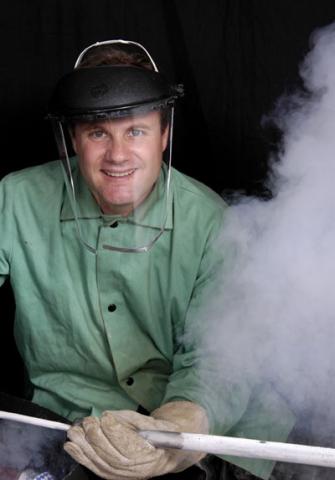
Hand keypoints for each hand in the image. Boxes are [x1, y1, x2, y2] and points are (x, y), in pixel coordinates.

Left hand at [64, 401, 207, 478]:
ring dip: (84, 447)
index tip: (105, 416)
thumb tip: (110, 417)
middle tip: (88, 421)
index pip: (129, 445)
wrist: (169, 452)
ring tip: (74, 432)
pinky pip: (96, 468)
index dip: (115, 431)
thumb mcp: (154, 422)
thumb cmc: (161, 433)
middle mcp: (138, 469)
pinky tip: (71, 447)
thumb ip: (132, 420)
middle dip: (96, 437)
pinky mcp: (114, 476)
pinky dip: (81, 458)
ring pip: (101, 463)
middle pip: (112, 455)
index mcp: (151, 454)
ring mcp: (124, 475)